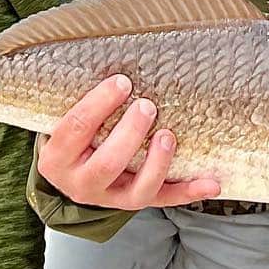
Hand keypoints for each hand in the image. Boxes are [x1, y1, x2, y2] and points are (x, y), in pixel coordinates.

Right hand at [38, 77, 219, 209]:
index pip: (76, 128)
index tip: (122, 82)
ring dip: (158, 163)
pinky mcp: (133, 204)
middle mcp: (81, 183)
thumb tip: (120, 65)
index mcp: (57, 159)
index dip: (99, 103)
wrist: (71, 178)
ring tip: (169, 136)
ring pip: (138, 190)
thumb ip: (86, 104)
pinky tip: (212, 184)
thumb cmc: (74, 138)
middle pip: (107, 163)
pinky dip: (189, 192)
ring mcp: (110, 198)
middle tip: (148, 106)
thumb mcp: (66, 124)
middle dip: (130, 134)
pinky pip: (164, 201)